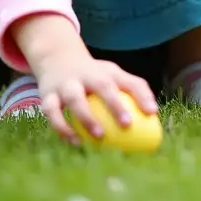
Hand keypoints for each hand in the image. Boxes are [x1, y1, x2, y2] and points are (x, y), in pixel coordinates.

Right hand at [32, 47, 158, 144]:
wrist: (57, 58)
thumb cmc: (93, 74)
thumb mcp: (112, 75)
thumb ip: (132, 89)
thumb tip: (153, 113)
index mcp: (107, 72)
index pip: (129, 80)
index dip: (142, 95)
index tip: (152, 113)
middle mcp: (87, 75)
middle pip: (103, 85)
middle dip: (115, 104)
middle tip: (127, 124)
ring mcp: (66, 84)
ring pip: (75, 99)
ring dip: (87, 117)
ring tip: (99, 136)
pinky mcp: (47, 96)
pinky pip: (52, 113)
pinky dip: (62, 127)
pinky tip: (74, 141)